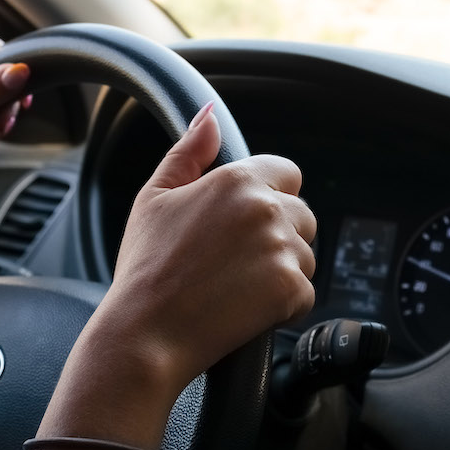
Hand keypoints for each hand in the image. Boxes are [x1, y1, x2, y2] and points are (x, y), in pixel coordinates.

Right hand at [95, 103, 316, 397]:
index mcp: (236, 180)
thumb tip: (210, 116)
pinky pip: (305, 293)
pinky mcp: (291, 289)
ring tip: (235, 287)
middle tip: (232, 262)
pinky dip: (283, 305)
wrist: (144, 333)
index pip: (287, 173)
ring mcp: (282, 249)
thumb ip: (188, 151)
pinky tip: (245, 308)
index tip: (243, 223)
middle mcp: (266, 209)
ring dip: (281, 270)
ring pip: (305, 255)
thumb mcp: (154, 198)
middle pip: (302, 215)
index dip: (268, 196)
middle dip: (278, 235)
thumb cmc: (144, 270)